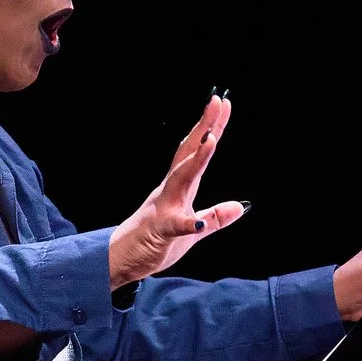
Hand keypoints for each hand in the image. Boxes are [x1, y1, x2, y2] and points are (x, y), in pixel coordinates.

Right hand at [108, 93, 248, 289]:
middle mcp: (171, 190)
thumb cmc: (154, 242)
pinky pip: (175, 227)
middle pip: (189, 153)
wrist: (121, 259)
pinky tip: (198, 224)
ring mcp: (165, 208)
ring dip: (196, 161)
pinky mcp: (161, 232)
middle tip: (217, 101)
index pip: (198, 152)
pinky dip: (188, 224)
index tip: (223, 103)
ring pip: (182, 179)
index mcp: (180, 187)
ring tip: (211, 141)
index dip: (211, 128)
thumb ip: (214, 217)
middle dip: (204, 128)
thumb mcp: (192, 231)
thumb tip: (240, 206)